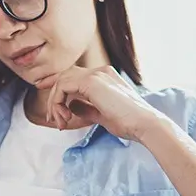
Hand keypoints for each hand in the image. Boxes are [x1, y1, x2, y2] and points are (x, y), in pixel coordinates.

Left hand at [33, 65, 165, 142]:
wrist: (143, 124)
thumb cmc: (128, 123)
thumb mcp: (101, 114)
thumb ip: (85, 108)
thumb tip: (70, 106)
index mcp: (105, 76)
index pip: (74, 76)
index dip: (58, 89)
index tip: (51, 108)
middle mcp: (100, 71)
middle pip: (65, 76)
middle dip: (53, 97)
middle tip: (54, 120)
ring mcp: (96, 74)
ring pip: (61, 81)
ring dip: (55, 103)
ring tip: (61, 122)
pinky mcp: (92, 82)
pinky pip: (63, 86)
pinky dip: (58, 102)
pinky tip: (65, 117)